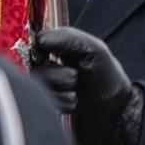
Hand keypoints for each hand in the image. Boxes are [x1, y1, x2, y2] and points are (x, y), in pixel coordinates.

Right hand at [32, 27, 143, 144]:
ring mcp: (40, 86)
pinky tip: (73, 101)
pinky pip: (40, 102)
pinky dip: (59, 102)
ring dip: (59, 89)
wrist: (115, 106)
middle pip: (28, 68)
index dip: (38, 52)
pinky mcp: (43, 104)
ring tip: (75, 89)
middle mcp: (40, 65)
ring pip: (34, 86)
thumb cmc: (105, 75)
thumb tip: (39, 40)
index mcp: (50, 47)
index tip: (52, 58)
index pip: (29, 45)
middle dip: (54, 75)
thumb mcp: (92, 49)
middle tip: (74, 77)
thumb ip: (67, 38)